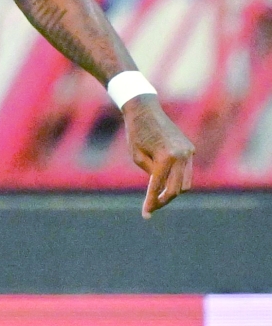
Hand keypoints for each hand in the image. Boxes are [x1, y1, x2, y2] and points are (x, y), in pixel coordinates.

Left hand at [122, 95, 193, 217]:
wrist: (145, 110)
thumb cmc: (136, 133)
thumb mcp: (137, 157)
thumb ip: (151, 175)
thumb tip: (161, 189)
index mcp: (166, 157)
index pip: (158, 187)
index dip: (151, 202)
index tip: (146, 214)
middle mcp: (181, 155)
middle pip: (176, 189)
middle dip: (163, 200)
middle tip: (151, 208)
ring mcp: (188, 152)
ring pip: (185, 183)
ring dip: (173, 192)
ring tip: (157, 198)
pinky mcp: (190, 149)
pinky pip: (186, 171)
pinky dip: (177, 180)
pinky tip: (165, 183)